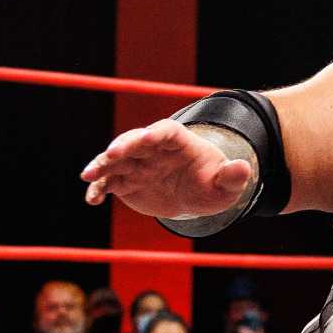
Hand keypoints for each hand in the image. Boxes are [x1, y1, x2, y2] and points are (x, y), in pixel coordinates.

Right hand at [80, 119, 253, 220]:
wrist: (194, 195)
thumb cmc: (212, 183)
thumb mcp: (225, 183)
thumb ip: (232, 176)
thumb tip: (244, 169)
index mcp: (178, 141)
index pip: (166, 132)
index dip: (156, 133)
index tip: (147, 137)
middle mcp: (152, 148)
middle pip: (135, 142)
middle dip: (123, 147)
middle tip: (111, 155)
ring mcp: (136, 163)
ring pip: (115, 161)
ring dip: (101, 166)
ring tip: (88, 175)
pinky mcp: (124, 181)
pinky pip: (108, 183)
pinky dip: (98, 189)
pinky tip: (92, 200)